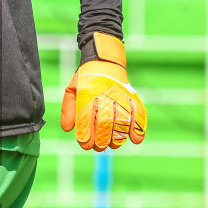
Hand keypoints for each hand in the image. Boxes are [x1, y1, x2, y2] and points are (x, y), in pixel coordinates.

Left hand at [60, 33, 146, 150]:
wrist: (104, 60)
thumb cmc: (85, 79)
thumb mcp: (72, 90)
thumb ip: (68, 109)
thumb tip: (68, 129)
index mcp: (88, 94)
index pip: (86, 120)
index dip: (86, 136)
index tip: (85, 145)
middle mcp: (105, 95)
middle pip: (105, 124)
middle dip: (101, 141)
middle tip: (99, 148)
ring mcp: (121, 96)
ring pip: (122, 123)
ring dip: (118, 138)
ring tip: (112, 145)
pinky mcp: (133, 97)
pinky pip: (138, 114)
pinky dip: (138, 128)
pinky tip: (135, 140)